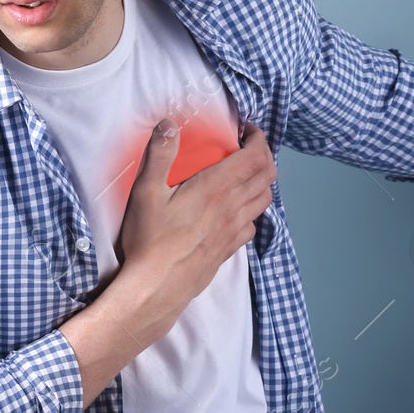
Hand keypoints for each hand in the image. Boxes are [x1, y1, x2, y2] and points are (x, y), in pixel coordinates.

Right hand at [113, 118, 276, 321]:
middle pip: (266, 176)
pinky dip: (252, 210)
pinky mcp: (229, 248)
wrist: (157, 287)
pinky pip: (253, 224)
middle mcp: (233, 207)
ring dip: (262, 182)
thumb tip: (169, 125)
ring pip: (264, 200)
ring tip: (246, 175)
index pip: (255, 157)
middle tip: (248, 147)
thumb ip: (160, 155)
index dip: (258, 139)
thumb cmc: (151, 240)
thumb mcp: (146, 192)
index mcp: (216, 188)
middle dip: (263, 156)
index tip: (248, 130)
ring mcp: (234, 230)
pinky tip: (236, 210)